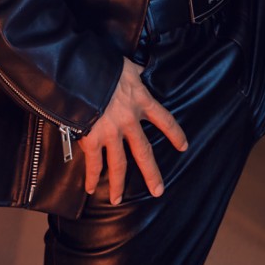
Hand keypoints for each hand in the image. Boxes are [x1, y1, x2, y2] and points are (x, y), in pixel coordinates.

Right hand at [79, 58, 187, 203]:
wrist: (81, 71)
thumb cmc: (104, 65)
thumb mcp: (127, 66)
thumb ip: (135, 74)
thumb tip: (139, 71)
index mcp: (141, 101)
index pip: (165, 120)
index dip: (175, 133)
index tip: (183, 146)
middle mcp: (129, 121)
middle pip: (144, 152)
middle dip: (151, 173)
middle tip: (158, 191)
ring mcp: (111, 133)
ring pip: (118, 164)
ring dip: (118, 184)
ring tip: (118, 200)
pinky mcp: (92, 138)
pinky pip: (93, 163)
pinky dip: (91, 177)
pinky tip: (91, 189)